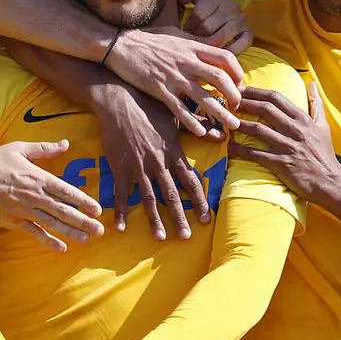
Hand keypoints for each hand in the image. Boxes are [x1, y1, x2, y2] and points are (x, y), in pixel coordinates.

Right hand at [0, 141, 104, 251]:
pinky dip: (48, 241)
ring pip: (53, 224)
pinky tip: (61, 248)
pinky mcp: (13, 221)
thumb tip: (66, 143)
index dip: (84, 201)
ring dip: (72, 232)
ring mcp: (24, 210)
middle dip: (84, 221)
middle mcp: (35, 196)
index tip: (98, 209)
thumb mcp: (19, 148)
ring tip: (87, 238)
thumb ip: (44, 148)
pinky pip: (34, 233)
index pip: (67, 191)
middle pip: (64, 211)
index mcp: (38, 177)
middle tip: (100, 229)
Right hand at [91, 85, 214, 240]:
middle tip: (187, 236)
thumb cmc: (149, 106)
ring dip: (155, 220)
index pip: (191, 182)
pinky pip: (121, 194)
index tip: (206, 218)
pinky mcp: (120, 168)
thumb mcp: (176, 117)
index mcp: (174, 153)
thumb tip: (222, 134)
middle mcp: (158, 164)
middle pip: (172, 196)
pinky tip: (120, 227)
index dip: (199, 202)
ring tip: (161, 238)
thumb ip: (199, 128)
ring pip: (149, 199)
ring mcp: (139, 168)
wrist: (118, 101)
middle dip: (180, 217)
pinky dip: (120, 211)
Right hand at [106, 27, 242, 136]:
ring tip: (232, 125)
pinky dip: (192, 122)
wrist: (120, 45)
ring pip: (203, 97)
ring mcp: (173, 77)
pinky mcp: (159, 89)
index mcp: (192, 47)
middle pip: (219, 79)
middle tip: (238, 107)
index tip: (240, 84)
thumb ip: (194, 43)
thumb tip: (212, 46)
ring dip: (221, 113)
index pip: (225, 58)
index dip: (237, 72)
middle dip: (234, 95)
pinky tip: (201, 131)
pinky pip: (180, 109)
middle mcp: (186, 62)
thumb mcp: (176, 35)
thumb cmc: (148, 40)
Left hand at [177, 0, 253, 53]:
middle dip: (196, 36)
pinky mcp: (249, 34)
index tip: (185, 31)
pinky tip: (217, 52)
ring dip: (208, 45)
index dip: (189, 25)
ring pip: (221, 37)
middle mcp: (232, 6)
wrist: (222, 16)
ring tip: (202, 47)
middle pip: (208, 27)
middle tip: (192, 41)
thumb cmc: (202, 8)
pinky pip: (239, 46)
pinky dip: (227, 51)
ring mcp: (242, 20)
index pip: (199, 14)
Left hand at [228, 83, 340, 206]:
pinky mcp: (282, 164)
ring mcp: (288, 147)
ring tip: (227, 120)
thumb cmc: (325, 155)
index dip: (257, 92)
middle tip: (230, 101)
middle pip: (265, 109)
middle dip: (245, 103)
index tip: (242, 89)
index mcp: (304, 119)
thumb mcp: (324, 126)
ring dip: (240, 124)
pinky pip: (256, 154)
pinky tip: (230, 146)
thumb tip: (312, 83)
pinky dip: (241, 149)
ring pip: (258, 130)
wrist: (331, 182)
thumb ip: (316, 104)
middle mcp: (296, 130)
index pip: (277, 98)